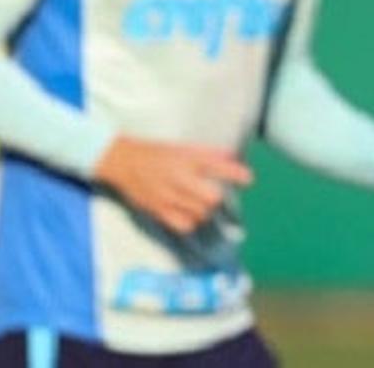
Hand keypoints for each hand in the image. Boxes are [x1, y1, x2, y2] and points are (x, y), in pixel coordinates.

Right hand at [93, 136, 253, 234]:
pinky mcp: (159, 210)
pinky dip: (190, 222)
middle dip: (216, 198)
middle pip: (212, 198)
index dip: (236, 174)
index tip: (248, 179)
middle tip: (213, 195)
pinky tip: (188, 214)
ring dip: (204, 210)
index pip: (219, 166)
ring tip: (199, 204)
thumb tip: (232, 156)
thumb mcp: (183, 148)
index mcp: (188, 159)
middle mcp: (181, 178)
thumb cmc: (156, 154)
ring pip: (200, 213)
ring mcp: (169, 196)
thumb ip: (209, 153)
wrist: (124, 163)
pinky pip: (184, 224)